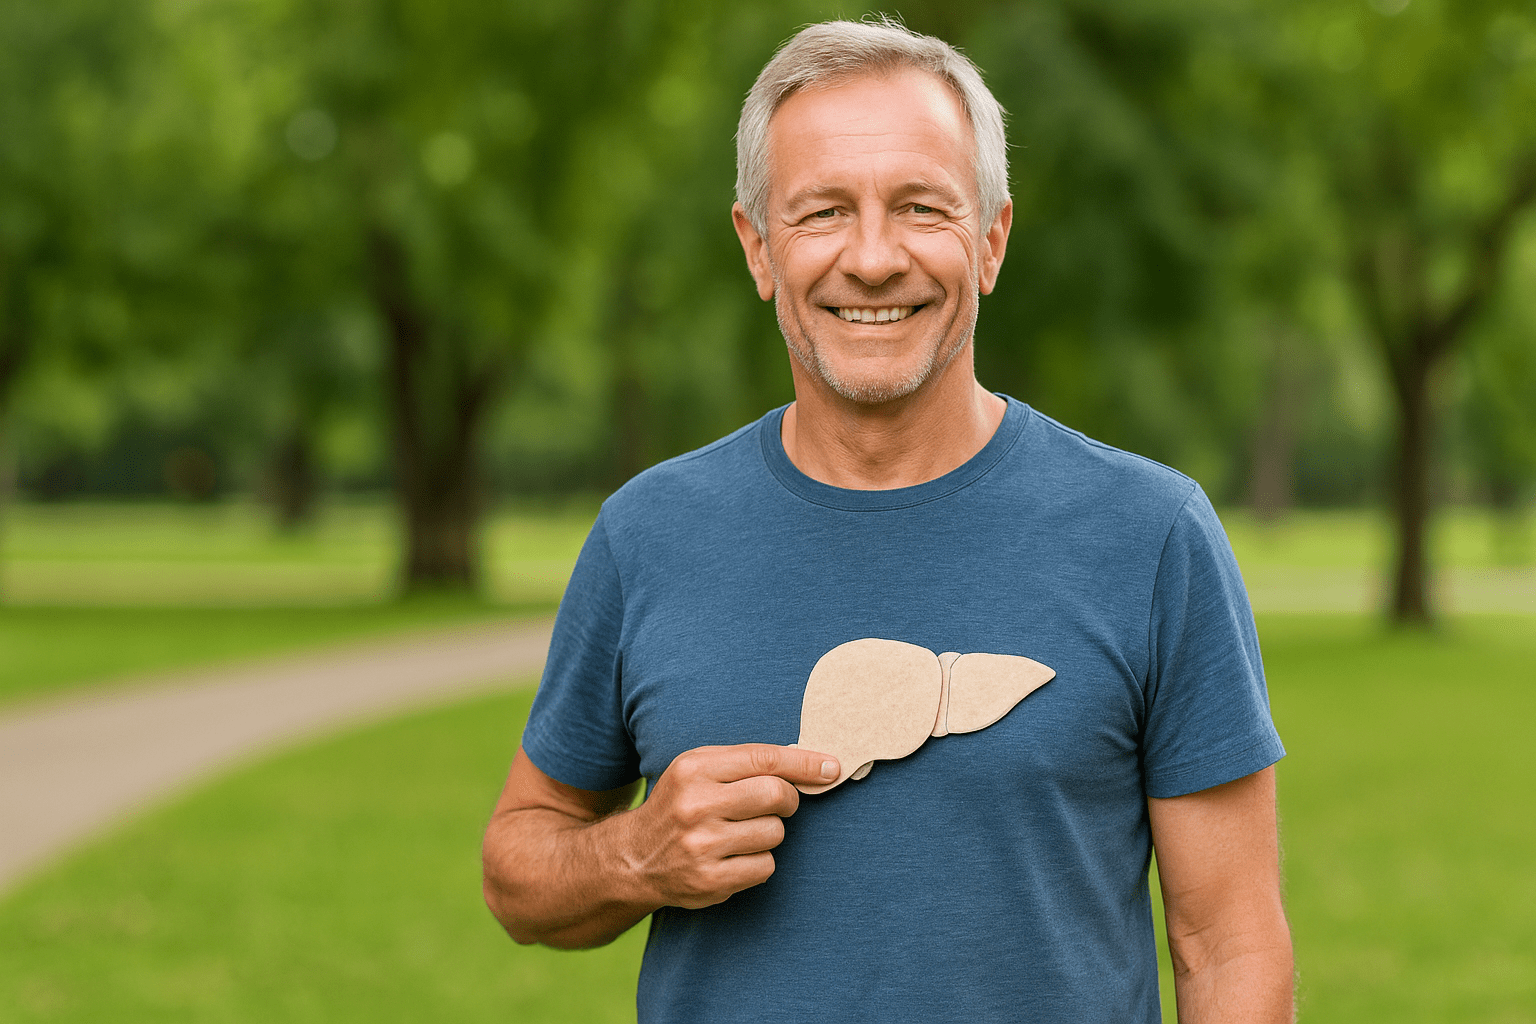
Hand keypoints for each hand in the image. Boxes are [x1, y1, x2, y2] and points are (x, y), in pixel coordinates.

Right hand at [621, 744, 838, 909]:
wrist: (634, 857)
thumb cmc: (679, 805)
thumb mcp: (697, 769)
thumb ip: (744, 762)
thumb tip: (812, 764)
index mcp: (694, 769)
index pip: (763, 758)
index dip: (804, 763)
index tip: (831, 767)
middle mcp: (696, 804)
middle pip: (775, 795)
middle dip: (787, 799)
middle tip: (778, 803)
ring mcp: (702, 845)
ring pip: (775, 833)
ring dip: (769, 833)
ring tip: (742, 833)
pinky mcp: (710, 880)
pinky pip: (766, 866)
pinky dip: (760, 861)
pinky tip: (735, 857)